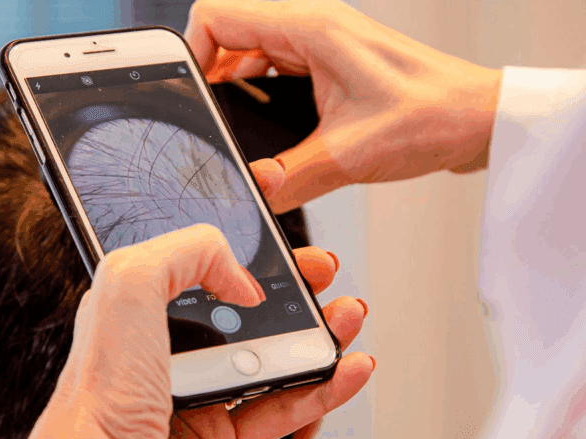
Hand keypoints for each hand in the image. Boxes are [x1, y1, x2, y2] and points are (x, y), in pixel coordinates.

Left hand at [25, 224, 372, 438]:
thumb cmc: (96, 402)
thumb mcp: (128, 287)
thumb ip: (184, 252)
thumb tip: (241, 277)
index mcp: (137, 308)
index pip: (197, 262)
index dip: (243, 246)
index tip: (281, 237)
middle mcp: (166, 351)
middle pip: (244, 309)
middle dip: (292, 287)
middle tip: (322, 274)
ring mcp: (197, 396)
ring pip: (271, 358)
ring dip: (317, 335)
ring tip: (346, 317)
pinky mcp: (220, 438)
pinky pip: (282, 410)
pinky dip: (323, 389)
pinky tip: (346, 369)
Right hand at [185, 0, 502, 212]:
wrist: (478, 119)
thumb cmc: (434, 115)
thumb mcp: (350, 154)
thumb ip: (290, 177)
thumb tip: (252, 193)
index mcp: (310, 28)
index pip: (218, 17)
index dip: (192, 53)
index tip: (188, 95)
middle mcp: (312, 26)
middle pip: (229, 31)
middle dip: (208, 74)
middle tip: (205, 119)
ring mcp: (320, 42)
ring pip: (249, 48)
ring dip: (233, 83)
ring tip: (228, 124)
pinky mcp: (328, 61)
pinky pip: (274, 64)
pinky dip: (257, 90)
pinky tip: (261, 123)